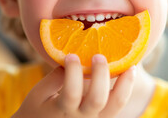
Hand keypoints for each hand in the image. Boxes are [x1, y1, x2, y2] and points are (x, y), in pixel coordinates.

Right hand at [12, 54, 135, 117]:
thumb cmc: (36, 109)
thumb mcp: (38, 95)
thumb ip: (53, 79)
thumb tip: (72, 58)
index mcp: (62, 112)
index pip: (71, 93)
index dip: (73, 73)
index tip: (70, 56)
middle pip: (97, 100)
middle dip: (101, 75)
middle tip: (98, 56)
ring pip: (115, 106)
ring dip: (125, 85)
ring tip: (131, 66)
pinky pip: (118, 106)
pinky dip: (125, 90)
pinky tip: (128, 74)